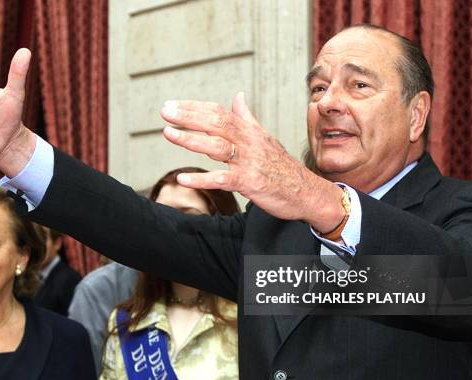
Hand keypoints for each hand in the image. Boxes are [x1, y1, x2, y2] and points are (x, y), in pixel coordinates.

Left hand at [160, 92, 343, 231]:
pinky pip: (223, 179)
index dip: (194, 108)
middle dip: (189, 116)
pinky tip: (182, 179)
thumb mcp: (265, 137)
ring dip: (191, 139)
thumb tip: (237, 96)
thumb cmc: (282, 166)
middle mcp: (249, 142)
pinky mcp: (250, 183)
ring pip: (217, 147)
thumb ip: (247, 117)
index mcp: (249, 131)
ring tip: (167, 133)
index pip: (219, 113)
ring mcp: (249, 162)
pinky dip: (202, 179)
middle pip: (216, 123)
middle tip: (165, 111)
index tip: (172, 105)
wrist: (306, 192)